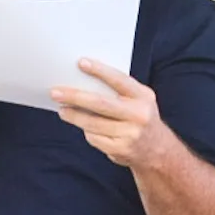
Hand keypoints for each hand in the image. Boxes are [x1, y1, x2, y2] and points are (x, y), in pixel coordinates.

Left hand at [51, 60, 167, 169]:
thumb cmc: (140, 118)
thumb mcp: (139, 101)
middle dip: (75, 97)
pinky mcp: (120, 149)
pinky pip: (95, 137)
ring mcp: (130, 134)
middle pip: (100, 103)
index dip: (99, 70)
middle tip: (56, 92)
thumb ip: (119, 91)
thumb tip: (84, 81)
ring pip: (93, 123)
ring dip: (74, 116)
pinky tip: (83, 126)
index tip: (80, 62)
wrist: (158, 151)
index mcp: (143, 96)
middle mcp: (139, 115)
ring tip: (62, 110)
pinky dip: (86, 131)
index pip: (119, 80)